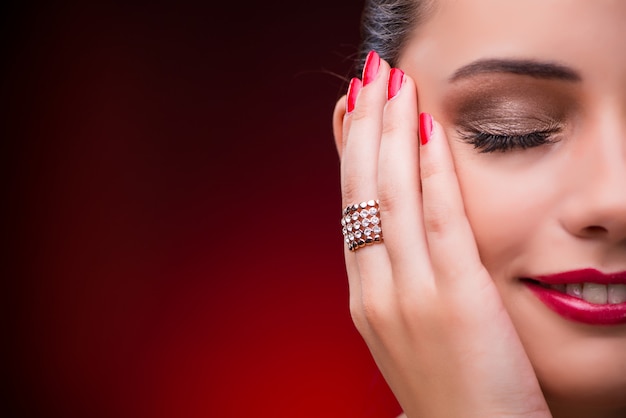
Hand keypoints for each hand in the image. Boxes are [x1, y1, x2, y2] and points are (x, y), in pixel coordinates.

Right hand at [333, 52, 551, 416]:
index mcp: (365, 297)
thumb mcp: (406, 330)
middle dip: (363, 127)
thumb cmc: (446, 388)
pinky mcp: (456, 298)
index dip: (348, 153)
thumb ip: (397, 276)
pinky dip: (431, 172)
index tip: (350, 112)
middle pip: (362, 192)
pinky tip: (428, 134)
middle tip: (368, 79)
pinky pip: (440, 222)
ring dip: (391, 133)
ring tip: (393, 85)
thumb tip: (394, 231)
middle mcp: (377, 290)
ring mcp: (411, 294)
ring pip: (391, 197)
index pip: (351, 207)